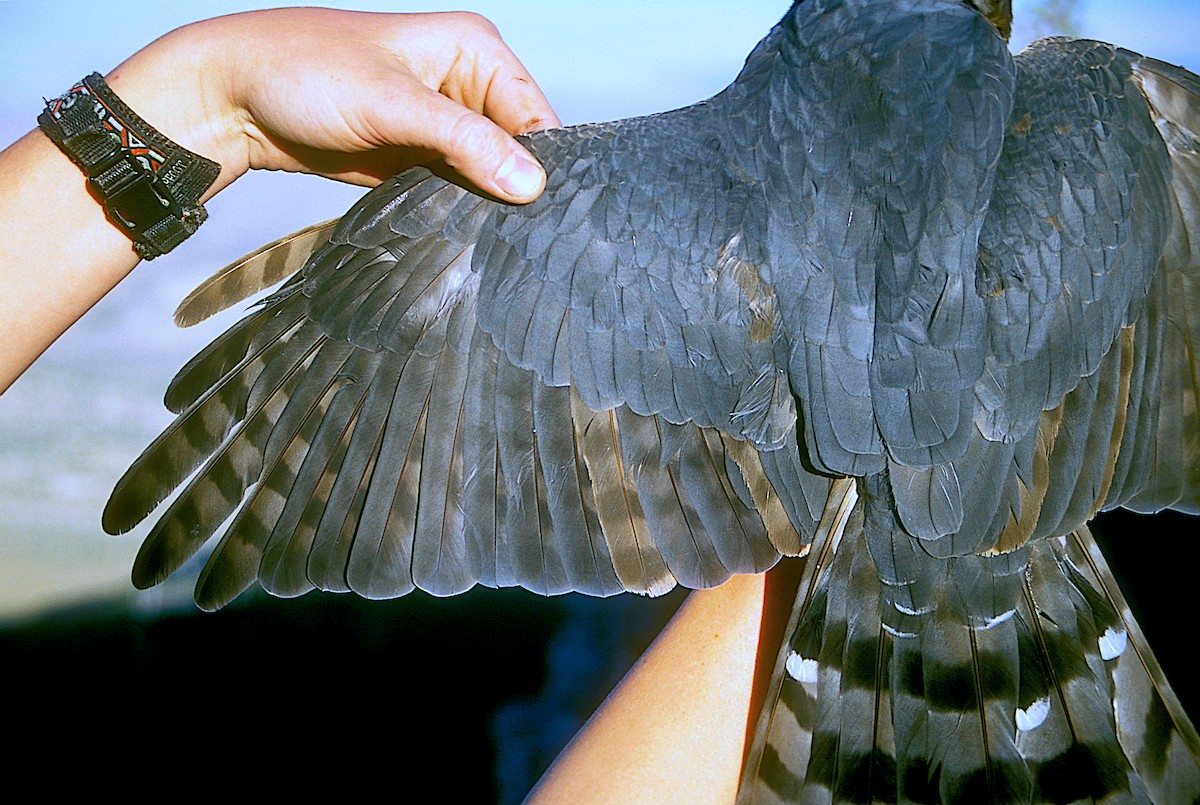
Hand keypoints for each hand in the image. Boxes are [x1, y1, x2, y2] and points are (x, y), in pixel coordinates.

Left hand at [108, 8, 561, 201]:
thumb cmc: (304, 74)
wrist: (235, 99)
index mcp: (474, 49)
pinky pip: (457, 190)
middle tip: (515, 233)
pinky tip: (459, 232)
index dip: (544, 164)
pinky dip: (459, 210)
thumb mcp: (392, 103)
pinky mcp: (420, 158)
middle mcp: (466, 84)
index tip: (543, 214)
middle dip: (515, 187)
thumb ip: (466, 142)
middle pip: (518, 149)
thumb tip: (532, 183)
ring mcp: (444, 125)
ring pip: (490, 176)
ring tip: (487, 234)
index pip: (536, 115)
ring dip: (486, 203)